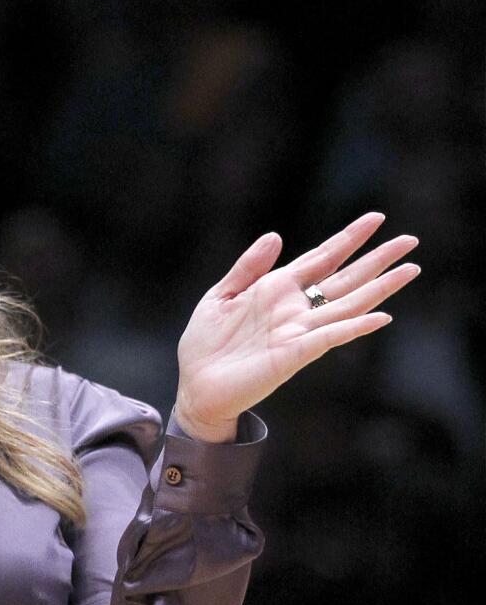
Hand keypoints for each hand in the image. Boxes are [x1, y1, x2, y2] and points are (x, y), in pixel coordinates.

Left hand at [177, 212, 419, 437]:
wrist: (195, 386)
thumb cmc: (205, 345)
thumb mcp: (221, 296)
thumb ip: (248, 267)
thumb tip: (276, 235)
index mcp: (277, 289)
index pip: (322, 258)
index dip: (348, 239)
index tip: (376, 218)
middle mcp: (295, 309)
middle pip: (345, 278)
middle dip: (377, 259)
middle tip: (410, 239)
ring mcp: (298, 331)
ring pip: (348, 304)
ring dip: (380, 288)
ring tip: (410, 269)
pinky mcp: (293, 354)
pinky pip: (330, 337)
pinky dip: (354, 327)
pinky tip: (380, 316)